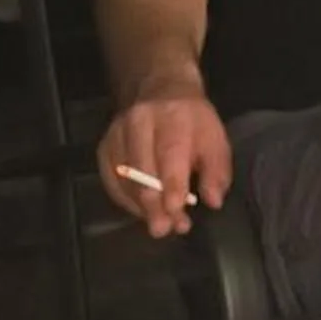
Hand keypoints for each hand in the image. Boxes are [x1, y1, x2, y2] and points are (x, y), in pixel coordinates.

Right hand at [96, 78, 230, 238]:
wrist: (161, 90)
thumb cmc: (193, 120)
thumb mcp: (215, 138)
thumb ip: (216, 171)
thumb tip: (213, 201)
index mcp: (174, 117)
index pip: (170, 155)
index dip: (171, 187)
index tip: (176, 212)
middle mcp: (141, 123)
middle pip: (142, 171)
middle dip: (154, 205)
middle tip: (164, 229)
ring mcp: (117, 134)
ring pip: (124, 179)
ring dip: (141, 207)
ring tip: (159, 224)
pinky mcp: (104, 146)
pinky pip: (111, 180)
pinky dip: (126, 200)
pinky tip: (141, 212)